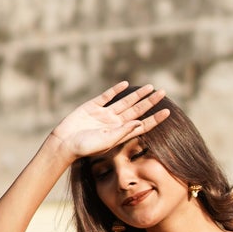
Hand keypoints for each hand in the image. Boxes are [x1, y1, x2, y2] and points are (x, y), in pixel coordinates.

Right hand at [49, 82, 166, 162]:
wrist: (64, 143)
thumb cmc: (85, 147)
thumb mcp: (106, 141)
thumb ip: (123, 131)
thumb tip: (140, 122)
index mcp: (120, 133)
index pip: (142, 125)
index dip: (155, 118)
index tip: (168, 112)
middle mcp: (115, 123)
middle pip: (137, 110)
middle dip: (150, 102)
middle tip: (163, 93)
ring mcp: (104, 114)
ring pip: (125, 102)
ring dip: (137, 94)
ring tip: (150, 87)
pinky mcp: (92, 106)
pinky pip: (107, 96)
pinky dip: (116, 90)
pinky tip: (125, 84)